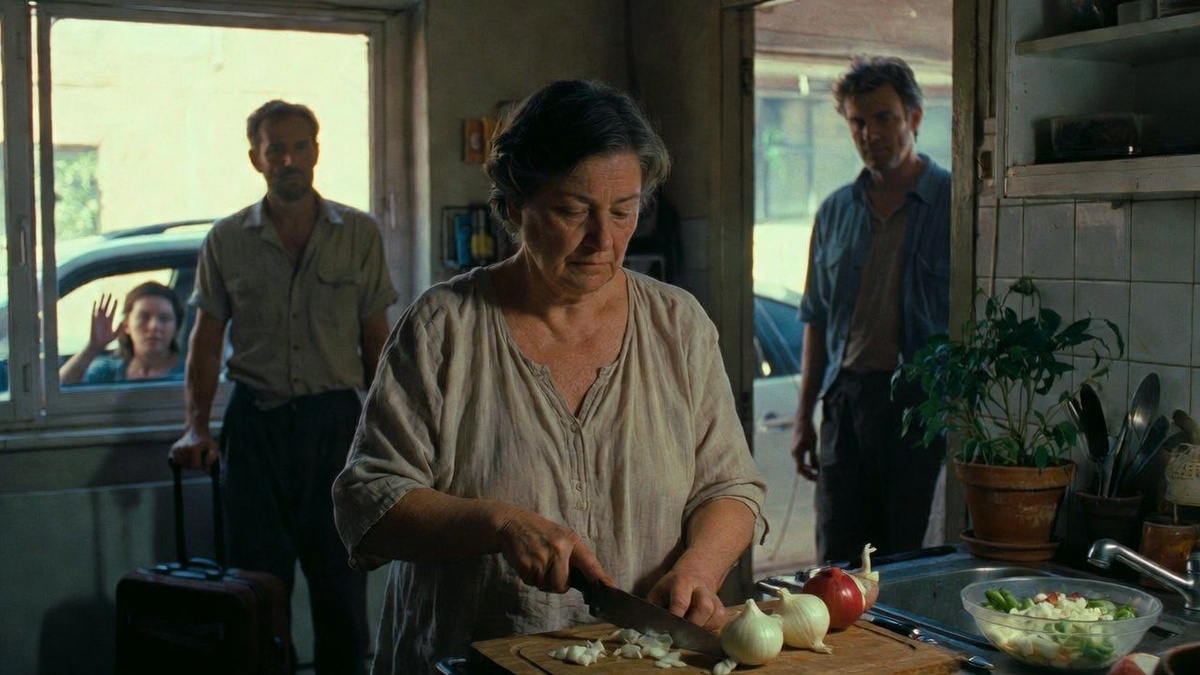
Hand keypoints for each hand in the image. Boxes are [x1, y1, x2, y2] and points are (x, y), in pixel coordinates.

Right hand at [87, 294, 120, 351]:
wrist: (98, 344)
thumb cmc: (106, 340)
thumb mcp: (116, 334)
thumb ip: (120, 328)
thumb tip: (124, 321)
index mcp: (109, 321)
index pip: (112, 310)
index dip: (114, 305)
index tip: (117, 299)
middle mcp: (104, 318)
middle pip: (106, 307)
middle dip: (108, 300)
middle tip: (111, 293)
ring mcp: (98, 319)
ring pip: (100, 307)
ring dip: (102, 301)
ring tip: (104, 294)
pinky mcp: (94, 320)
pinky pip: (94, 312)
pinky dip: (95, 306)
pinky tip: (96, 301)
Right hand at [169, 428, 217, 470]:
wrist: (196, 431)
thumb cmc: (206, 441)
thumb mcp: (213, 448)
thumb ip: (212, 458)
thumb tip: (207, 470)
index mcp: (193, 448)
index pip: (195, 466)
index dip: (200, 466)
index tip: (203, 460)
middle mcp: (183, 448)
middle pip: (188, 466)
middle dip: (194, 465)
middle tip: (198, 457)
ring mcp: (176, 449)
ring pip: (181, 465)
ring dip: (187, 463)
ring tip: (192, 455)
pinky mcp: (172, 450)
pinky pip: (176, 462)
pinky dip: (181, 461)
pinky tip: (186, 455)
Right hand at [495, 507, 611, 593]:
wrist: (511, 523)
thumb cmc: (539, 531)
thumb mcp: (561, 536)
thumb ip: (574, 555)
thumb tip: (591, 578)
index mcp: (571, 541)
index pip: (589, 563)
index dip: (600, 578)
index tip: (611, 588)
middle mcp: (559, 549)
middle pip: (563, 585)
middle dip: (556, 583)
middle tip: (549, 568)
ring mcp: (542, 557)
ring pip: (546, 586)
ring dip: (541, 580)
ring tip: (537, 562)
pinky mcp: (526, 565)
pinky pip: (532, 582)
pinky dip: (529, 577)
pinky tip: (527, 562)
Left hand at [646, 566, 726, 630]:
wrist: (696, 572)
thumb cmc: (672, 586)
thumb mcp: (659, 590)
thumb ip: (653, 606)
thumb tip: (647, 626)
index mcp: (682, 582)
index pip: (680, 601)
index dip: (676, 616)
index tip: (669, 628)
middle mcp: (700, 588)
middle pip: (704, 607)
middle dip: (694, 623)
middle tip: (683, 633)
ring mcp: (713, 597)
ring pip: (716, 614)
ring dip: (703, 627)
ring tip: (691, 631)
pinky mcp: (720, 606)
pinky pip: (719, 620)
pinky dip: (710, 627)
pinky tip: (700, 628)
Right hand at [791, 417, 818, 480]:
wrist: (802, 421)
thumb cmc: (809, 431)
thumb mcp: (813, 445)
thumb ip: (814, 457)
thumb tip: (816, 468)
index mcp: (797, 453)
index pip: (801, 470)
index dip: (809, 476)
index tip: (817, 479)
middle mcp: (793, 453)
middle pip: (800, 469)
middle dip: (809, 474)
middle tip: (818, 478)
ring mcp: (793, 451)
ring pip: (800, 465)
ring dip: (808, 469)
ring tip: (817, 473)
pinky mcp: (795, 449)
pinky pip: (800, 460)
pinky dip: (806, 464)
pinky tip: (813, 465)